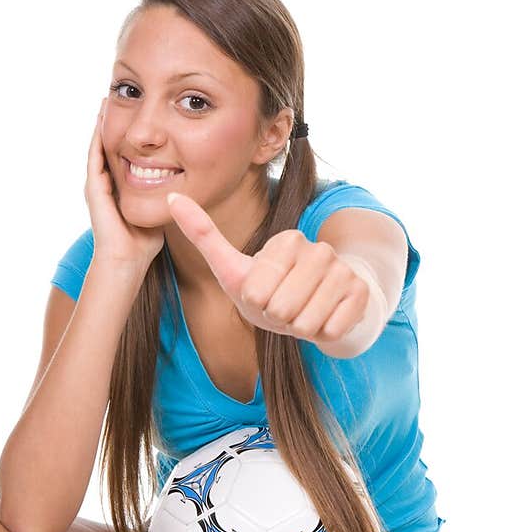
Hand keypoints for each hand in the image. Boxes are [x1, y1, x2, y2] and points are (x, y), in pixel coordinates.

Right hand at [84, 110, 164, 271]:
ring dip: (101, 124)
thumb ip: (166, 194)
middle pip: (108, 145)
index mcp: (118, 187)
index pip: (121, 153)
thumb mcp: (159, 208)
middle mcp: (105, 183)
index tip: (136, 113)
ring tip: (106, 100)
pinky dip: (97, 138)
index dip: (128, 134)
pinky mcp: (95, 189)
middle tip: (117, 96)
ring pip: (97, 147)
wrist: (127, 260)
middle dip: (112, 122)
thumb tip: (184, 183)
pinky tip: (100, 120)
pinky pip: (95, 157)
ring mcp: (97, 185)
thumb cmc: (144, 243)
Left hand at [166, 190, 386, 349]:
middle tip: (286, 307)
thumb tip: (170, 198)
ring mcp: (343, 270)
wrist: (323, 310)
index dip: (257, 304)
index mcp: (287, 240)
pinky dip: (323, 333)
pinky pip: (330, 330)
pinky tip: (326, 318)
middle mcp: (319, 249)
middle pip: (281, 309)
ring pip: (306, 321)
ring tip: (304, 312)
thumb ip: (203, 234)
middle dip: (279, 318)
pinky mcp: (361, 293)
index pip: (257, 292)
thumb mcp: (233, 268)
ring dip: (300, 327)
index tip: (266, 293)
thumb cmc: (272, 292)